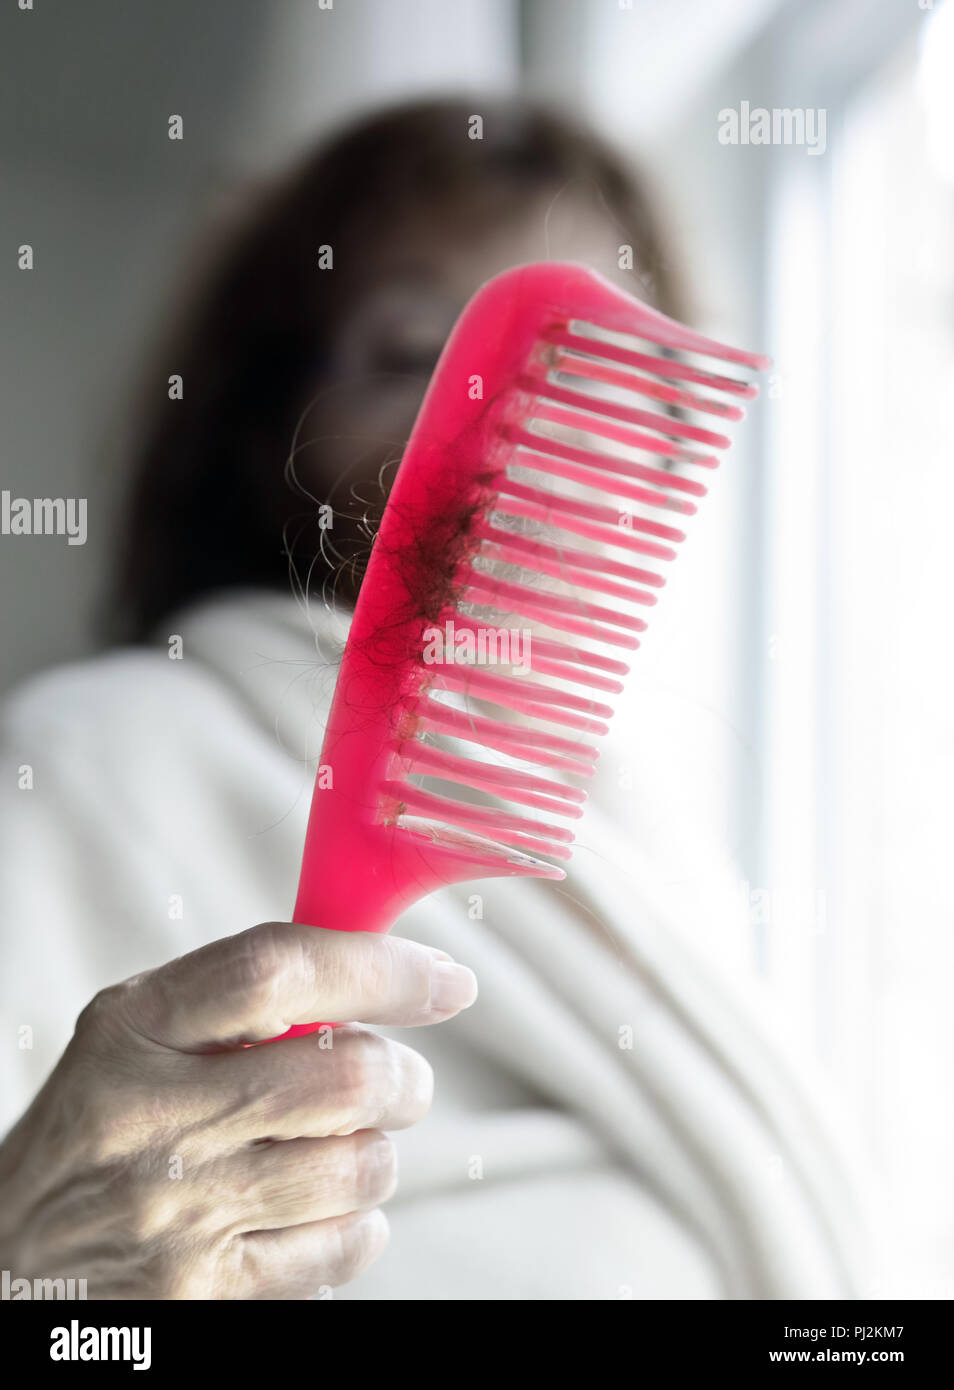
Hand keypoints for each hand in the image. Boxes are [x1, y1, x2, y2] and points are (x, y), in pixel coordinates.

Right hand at [0, 921, 476, 1298]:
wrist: (15, 1249)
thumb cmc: (101, 1119)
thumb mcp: (136, 1028)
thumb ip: (238, 994)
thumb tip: (377, 967)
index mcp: (137, 1031)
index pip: (275, 973)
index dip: (378, 967)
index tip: (441, 978)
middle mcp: (156, 1118)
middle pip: (343, 1077)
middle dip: (403, 1074)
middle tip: (401, 1077)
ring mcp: (180, 1212)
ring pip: (359, 1165)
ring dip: (380, 1147)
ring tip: (348, 1140)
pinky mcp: (205, 1291)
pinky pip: (342, 1247)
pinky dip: (359, 1220)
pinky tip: (324, 1202)